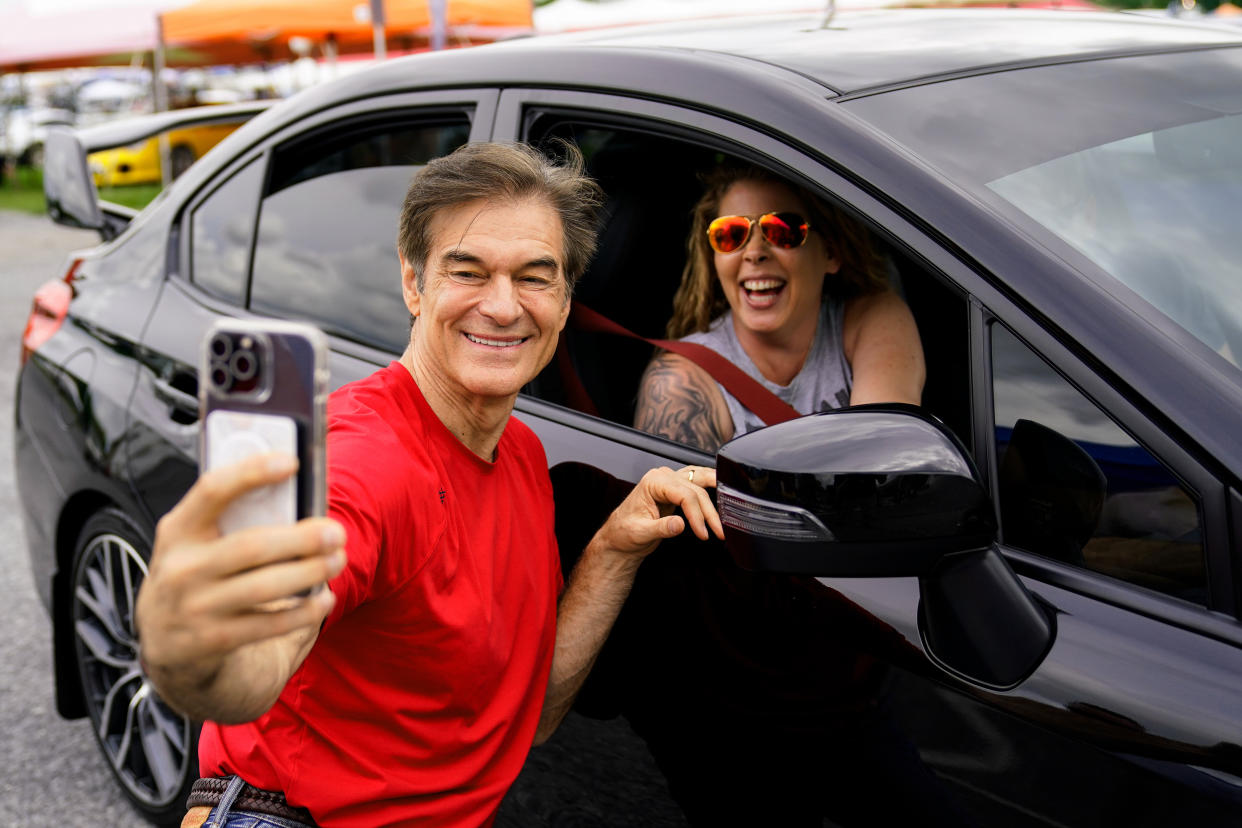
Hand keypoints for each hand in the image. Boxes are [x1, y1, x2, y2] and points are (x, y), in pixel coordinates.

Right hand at [135, 453, 344, 685]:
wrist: (164, 644)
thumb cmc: (196, 574)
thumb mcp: (197, 542)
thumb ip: (234, 519)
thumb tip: (300, 497)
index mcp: (177, 530)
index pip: (212, 490)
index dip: (252, 473)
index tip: (292, 462)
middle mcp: (180, 568)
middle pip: (251, 546)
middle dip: (302, 539)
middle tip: (337, 532)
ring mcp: (194, 608)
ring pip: (264, 587)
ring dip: (310, 572)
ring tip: (338, 560)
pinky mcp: (212, 640)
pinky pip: (268, 625)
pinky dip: (303, 611)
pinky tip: (323, 599)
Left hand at [593, 465, 724, 562]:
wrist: (619, 537)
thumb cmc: (624, 533)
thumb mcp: (640, 533)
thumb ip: (660, 528)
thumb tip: (679, 524)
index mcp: (652, 482)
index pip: (684, 495)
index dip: (697, 514)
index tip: (703, 533)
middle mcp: (662, 477)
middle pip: (695, 490)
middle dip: (709, 513)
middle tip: (718, 532)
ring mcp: (670, 481)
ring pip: (700, 483)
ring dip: (715, 497)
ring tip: (730, 507)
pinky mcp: (675, 488)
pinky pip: (697, 483)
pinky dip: (710, 488)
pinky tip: (721, 492)